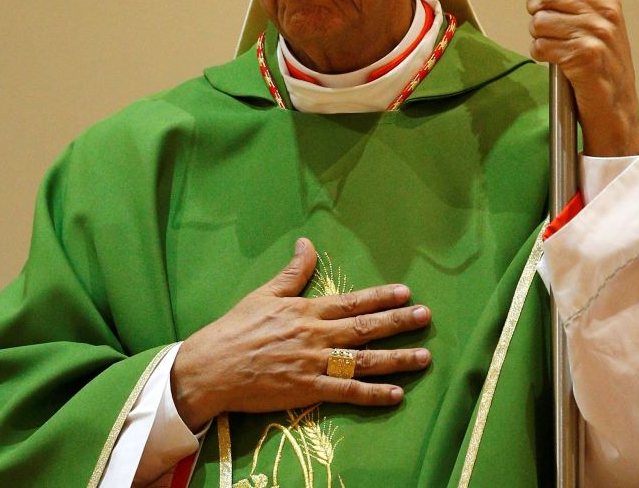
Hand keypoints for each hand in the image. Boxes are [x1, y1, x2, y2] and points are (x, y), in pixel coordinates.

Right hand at [171, 238, 431, 429]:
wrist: (213, 368)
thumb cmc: (236, 329)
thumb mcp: (264, 293)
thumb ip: (293, 272)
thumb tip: (306, 244)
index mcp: (307, 311)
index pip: (352, 302)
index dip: (381, 297)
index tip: (406, 293)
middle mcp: (316, 336)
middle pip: (365, 328)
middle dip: (399, 322)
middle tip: (426, 317)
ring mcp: (315, 364)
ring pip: (364, 361)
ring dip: (397, 359)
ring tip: (424, 357)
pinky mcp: (308, 391)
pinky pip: (347, 393)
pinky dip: (373, 394)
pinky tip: (396, 395)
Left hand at [527, 0, 638, 156]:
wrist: (616, 107)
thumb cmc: (600, 65)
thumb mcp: (598, 24)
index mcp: (608, 0)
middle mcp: (605, 13)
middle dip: (534, 7)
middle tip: (539, 23)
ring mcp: (597, 34)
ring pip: (540, 20)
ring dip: (537, 35)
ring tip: (551, 46)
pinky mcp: (585, 56)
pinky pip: (541, 45)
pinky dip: (540, 54)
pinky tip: (553, 61)